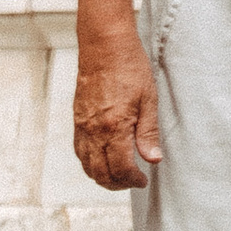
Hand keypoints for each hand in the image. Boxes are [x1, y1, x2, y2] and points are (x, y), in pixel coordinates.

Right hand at [72, 35, 163, 189]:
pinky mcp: (77, 120)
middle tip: (132, 181)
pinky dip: (89, 164)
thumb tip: (153, 160)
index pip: (121, 169)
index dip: (133, 180)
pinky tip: (101, 160)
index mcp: (114, 128)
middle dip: (117, 184)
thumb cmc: (129, 67)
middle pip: (101, 173)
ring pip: (87, 166)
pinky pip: (80, 152)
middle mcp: (94, 132)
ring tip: (119, 176)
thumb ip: (148, 132)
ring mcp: (83, 127)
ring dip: (102, 177)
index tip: (143, 180)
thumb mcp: (148, 98)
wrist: (104, 46)